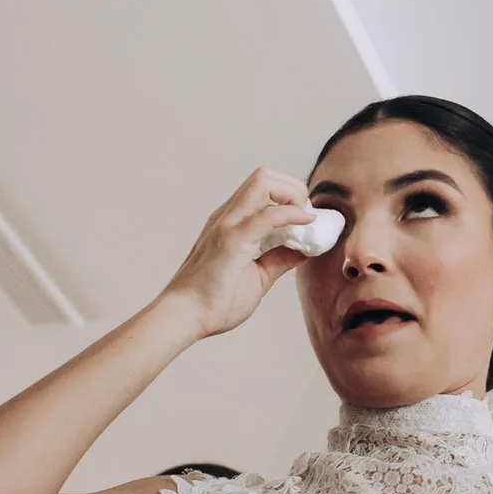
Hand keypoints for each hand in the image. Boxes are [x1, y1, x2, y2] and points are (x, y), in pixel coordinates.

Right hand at [153, 169, 314, 338]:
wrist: (185, 318)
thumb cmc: (213, 302)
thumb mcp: (258, 277)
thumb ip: (278, 260)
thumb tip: (303, 251)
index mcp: (231, 222)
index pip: (263, 188)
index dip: (290, 197)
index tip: (306, 223)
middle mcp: (227, 216)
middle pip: (264, 175)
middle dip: (294, 188)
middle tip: (307, 218)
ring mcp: (227, 224)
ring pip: (264, 182)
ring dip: (293, 195)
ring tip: (305, 222)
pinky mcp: (231, 240)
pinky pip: (268, 215)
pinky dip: (292, 214)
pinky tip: (305, 225)